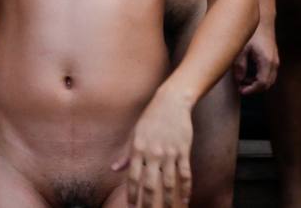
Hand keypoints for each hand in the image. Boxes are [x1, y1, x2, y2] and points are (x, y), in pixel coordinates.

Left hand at [116, 88, 192, 206]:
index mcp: (138, 149)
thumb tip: (114, 169)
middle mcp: (153, 153)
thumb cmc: (150, 118)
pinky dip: (186, 188)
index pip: (133, 177)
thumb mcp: (134, 134)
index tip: (132, 206)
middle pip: (150, 183)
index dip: (132, 194)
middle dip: (148, 201)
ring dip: (168, 199)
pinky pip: (185, 173)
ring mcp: (169, 153)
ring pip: (169, 182)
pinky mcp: (183, 151)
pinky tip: (186, 199)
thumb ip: (126, 154)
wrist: (171, 102)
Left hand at [234, 19, 278, 95]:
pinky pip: (269, 73)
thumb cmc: (251, 33)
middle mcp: (274, 63)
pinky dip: (260, 77)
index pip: (262, 83)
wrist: (262, 20)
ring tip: (242, 79)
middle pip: (268, 84)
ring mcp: (275, 60)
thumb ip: (240, 66)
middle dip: (254, 88)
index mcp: (267, 62)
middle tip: (240, 87)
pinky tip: (248, 72)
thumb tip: (238, 80)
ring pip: (269, 79)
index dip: (251, 90)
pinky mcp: (273, 57)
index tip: (240, 91)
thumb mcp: (242, 49)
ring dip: (257, 83)